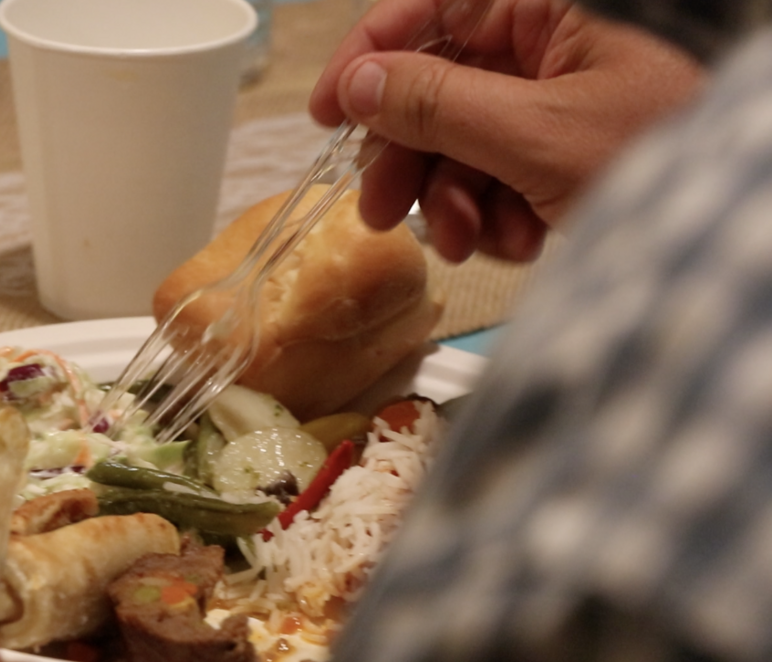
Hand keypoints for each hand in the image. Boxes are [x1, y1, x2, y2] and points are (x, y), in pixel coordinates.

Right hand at [309, 0, 703, 261]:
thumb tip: (358, 83)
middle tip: (383, 211)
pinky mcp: (564, 154)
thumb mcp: (535, 133)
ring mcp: (556, 103)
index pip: (431, 8)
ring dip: (453, 200)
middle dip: (411, 157)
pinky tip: (521, 241)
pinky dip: (498, 214)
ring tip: (470, 241)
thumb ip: (437, 103)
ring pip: (461, 142)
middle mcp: (548, 47)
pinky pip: (498, 175)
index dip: (368, 57)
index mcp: (548, 9)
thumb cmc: (660, 157)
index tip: (327, 113)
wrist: (731, 239)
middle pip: (436, 87)